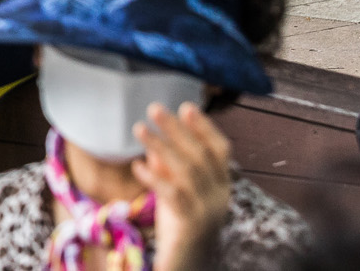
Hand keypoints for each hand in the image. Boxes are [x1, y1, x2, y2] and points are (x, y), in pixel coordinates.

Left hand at [134, 103, 232, 270]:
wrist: (187, 265)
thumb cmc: (181, 225)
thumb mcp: (177, 192)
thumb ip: (170, 170)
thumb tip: (154, 145)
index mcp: (222, 185)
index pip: (220, 150)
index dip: (205, 127)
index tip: (185, 105)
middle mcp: (220, 196)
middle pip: (200, 155)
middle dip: (177, 129)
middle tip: (154, 108)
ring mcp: (208, 210)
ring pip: (187, 171)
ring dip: (161, 146)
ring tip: (139, 128)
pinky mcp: (192, 224)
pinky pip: (174, 196)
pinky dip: (155, 178)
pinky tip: (138, 166)